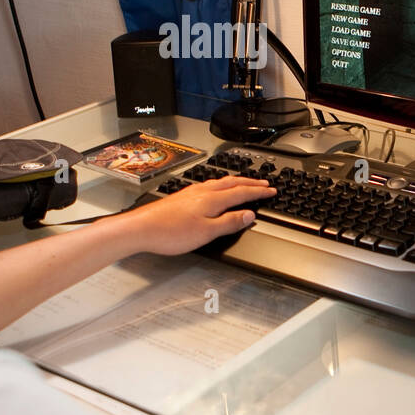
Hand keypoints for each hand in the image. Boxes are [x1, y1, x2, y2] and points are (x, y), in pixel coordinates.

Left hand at [124, 176, 275, 256]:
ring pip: (220, 182)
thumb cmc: (171, 233)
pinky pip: (209, 184)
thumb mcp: (206, 233)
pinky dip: (221, 184)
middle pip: (232, 182)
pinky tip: (216, 188)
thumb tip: (249, 214)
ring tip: (245, 182)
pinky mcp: (183, 195)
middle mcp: (203, 191)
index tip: (271, 190)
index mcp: (212, 199)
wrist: (142, 228)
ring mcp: (192, 192)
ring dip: (236, 181)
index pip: (242, 192)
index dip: (258, 192)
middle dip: (250, 182)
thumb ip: (229, 222)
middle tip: (264, 183)